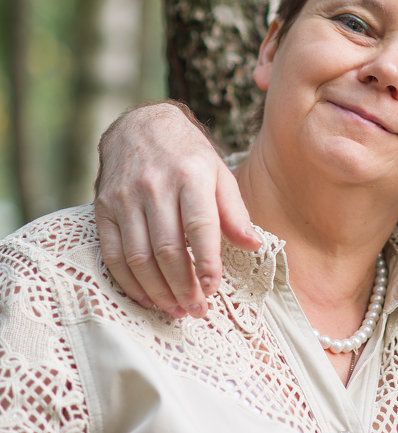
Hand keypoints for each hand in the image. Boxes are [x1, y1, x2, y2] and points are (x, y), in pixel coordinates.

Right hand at [94, 101, 260, 317]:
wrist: (141, 127)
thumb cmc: (188, 155)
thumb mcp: (219, 173)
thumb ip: (234, 210)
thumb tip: (254, 244)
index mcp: (191, 175)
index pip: (200, 226)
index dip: (208, 263)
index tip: (214, 289)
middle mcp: (156, 186)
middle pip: (168, 247)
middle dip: (183, 285)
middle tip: (196, 310)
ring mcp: (126, 198)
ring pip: (139, 256)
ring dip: (158, 290)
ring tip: (175, 308)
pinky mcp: (103, 208)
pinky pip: (113, 253)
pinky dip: (130, 282)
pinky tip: (147, 297)